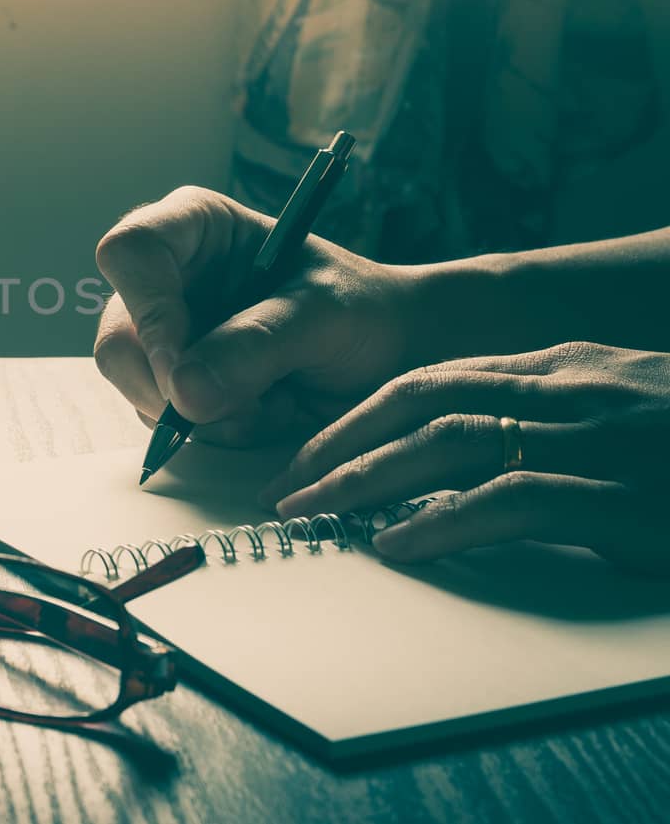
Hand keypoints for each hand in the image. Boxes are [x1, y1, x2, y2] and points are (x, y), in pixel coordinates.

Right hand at [93, 187, 421, 445]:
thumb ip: (256, 345)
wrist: (390, 356)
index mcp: (195, 228)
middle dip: (172, 383)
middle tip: (241, 407)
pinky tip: (264, 414)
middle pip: (119, 333)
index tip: (183, 366)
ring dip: (202, 413)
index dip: (148, 309)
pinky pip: (159, 416)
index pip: (130, 252)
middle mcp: (168, 277)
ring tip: (273, 403)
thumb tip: (184, 392)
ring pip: (133, 383)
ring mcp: (165, 332)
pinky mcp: (174, 379)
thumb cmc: (364, 311)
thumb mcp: (323, 317)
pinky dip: (212, 430)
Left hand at [265, 342, 669, 573]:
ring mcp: (597, 437)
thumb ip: (552, 420)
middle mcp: (570, 390)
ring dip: (369, 479)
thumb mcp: (624, 412)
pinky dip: (445, 521)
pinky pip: (511, 498)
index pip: (435, 378)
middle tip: (287, 488)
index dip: (361, 414)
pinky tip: (401, 545)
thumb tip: (471, 463)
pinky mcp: (624, 493)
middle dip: (342, 443)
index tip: (312, 450)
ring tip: (316, 514)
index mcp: (565, 368)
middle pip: (422, 402)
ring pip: (450, 443)